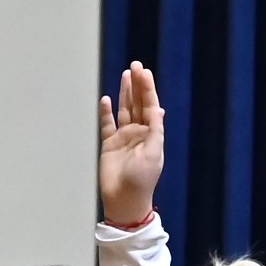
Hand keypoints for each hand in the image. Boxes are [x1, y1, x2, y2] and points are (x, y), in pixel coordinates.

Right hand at [97, 63, 165, 225]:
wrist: (125, 200)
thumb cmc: (142, 179)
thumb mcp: (153, 152)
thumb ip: (154, 129)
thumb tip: (158, 108)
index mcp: (152, 133)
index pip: (150, 105)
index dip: (147, 88)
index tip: (143, 72)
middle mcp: (138, 132)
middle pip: (138, 103)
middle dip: (137, 84)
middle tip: (135, 65)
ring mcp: (123, 137)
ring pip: (124, 109)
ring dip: (125, 93)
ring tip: (125, 75)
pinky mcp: (109, 145)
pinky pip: (107, 124)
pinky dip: (106, 112)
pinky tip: (106, 99)